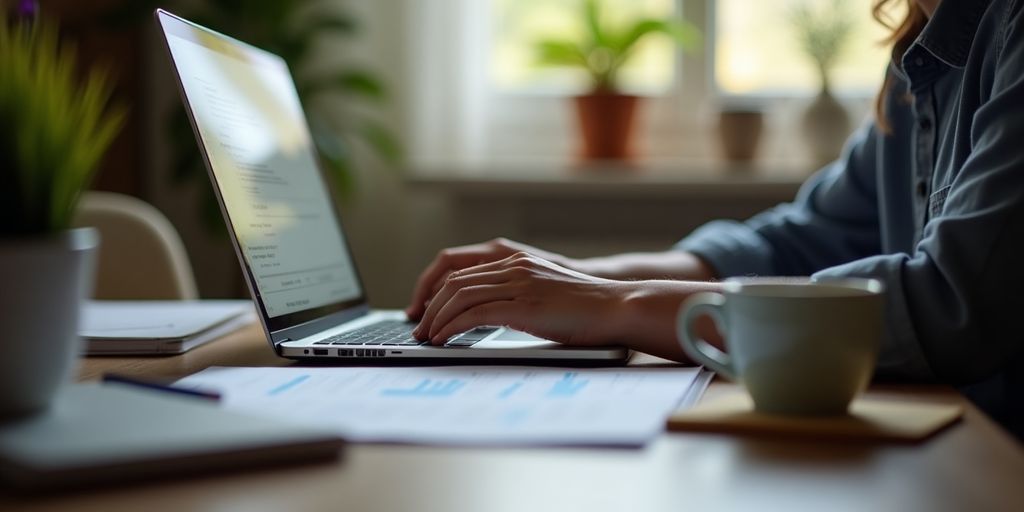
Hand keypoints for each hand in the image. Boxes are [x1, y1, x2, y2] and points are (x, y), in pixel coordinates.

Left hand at [412, 252, 625, 345]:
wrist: (617, 307)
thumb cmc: (587, 310)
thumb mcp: (546, 295)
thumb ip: (520, 298)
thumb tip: (491, 317)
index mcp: (518, 262)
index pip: (463, 272)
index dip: (438, 292)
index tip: (428, 312)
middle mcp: (514, 267)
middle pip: (455, 282)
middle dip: (430, 306)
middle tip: (419, 328)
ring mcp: (519, 283)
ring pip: (459, 296)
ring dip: (436, 318)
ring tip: (426, 337)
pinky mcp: (524, 306)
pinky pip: (474, 313)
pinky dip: (452, 327)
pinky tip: (444, 339)